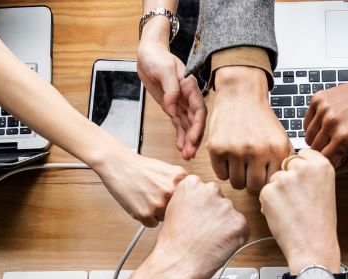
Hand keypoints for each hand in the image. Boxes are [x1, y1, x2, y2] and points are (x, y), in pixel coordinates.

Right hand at [95, 151, 186, 226]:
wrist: (119, 165)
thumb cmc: (141, 168)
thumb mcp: (168, 170)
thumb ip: (181, 185)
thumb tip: (192, 201)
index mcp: (180, 179)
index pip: (188, 200)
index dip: (179, 200)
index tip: (173, 199)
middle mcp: (171, 191)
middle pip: (177, 210)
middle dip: (168, 206)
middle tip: (155, 196)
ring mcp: (159, 204)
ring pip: (164, 218)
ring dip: (156, 213)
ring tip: (146, 198)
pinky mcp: (145, 214)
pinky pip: (152, 224)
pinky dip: (146, 218)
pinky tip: (140, 204)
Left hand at [137, 17, 205, 159]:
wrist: (148, 54)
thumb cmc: (157, 57)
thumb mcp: (164, 70)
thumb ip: (171, 89)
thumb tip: (172, 109)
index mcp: (190, 87)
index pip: (199, 109)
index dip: (198, 126)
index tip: (193, 139)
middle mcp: (188, 96)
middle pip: (195, 121)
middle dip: (194, 138)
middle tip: (190, 153)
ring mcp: (180, 103)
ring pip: (187, 125)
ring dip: (188, 140)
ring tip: (187, 156)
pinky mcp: (172, 106)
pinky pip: (178, 124)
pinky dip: (180, 136)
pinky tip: (181, 147)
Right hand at [149, 174, 249, 278]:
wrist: (177, 264)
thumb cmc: (172, 243)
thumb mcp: (173, 210)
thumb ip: (190, 200)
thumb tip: (203, 204)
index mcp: (192, 184)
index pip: (206, 190)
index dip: (202, 208)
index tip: (197, 218)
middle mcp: (211, 190)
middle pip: (220, 201)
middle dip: (215, 215)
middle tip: (203, 231)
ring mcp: (226, 206)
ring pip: (231, 216)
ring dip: (225, 227)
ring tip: (208, 241)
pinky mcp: (239, 223)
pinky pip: (242, 229)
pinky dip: (234, 239)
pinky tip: (218, 246)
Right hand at [207, 66, 291, 194]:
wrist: (241, 95)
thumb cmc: (261, 120)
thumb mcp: (281, 138)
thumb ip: (284, 162)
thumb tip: (283, 186)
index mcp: (276, 149)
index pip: (272, 184)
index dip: (266, 183)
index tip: (263, 177)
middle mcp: (257, 151)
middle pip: (253, 188)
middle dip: (251, 183)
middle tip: (249, 172)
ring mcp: (235, 150)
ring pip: (236, 184)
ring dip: (237, 177)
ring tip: (239, 163)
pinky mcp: (217, 149)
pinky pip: (221, 175)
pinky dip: (224, 170)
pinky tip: (229, 157)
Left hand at [259, 149, 339, 272]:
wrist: (313, 245)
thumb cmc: (320, 223)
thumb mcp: (324, 189)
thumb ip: (310, 174)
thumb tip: (292, 166)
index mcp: (321, 164)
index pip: (302, 155)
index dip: (300, 170)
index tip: (303, 182)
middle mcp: (303, 167)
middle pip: (286, 165)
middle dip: (287, 180)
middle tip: (297, 201)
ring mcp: (284, 179)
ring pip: (274, 179)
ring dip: (277, 193)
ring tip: (292, 211)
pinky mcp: (268, 191)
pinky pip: (264, 193)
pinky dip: (269, 204)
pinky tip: (283, 216)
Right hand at [304, 23, 347, 170]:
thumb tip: (333, 172)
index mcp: (344, 137)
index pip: (324, 161)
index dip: (332, 162)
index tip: (340, 157)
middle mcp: (331, 122)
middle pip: (314, 150)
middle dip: (326, 151)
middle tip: (340, 144)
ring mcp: (323, 109)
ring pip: (308, 136)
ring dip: (319, 139)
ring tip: (334, 133)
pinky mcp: (318, 99)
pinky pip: (307, 122)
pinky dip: (315, 126)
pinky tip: (329, 123)